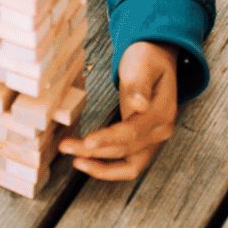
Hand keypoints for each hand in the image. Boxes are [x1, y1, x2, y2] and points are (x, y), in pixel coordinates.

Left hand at [59, 41, 177, 180]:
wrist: (155, 60)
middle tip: (65, 146)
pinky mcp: (143, 144)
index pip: (133, 131)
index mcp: (162, 112)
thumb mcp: (142, 64)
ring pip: (127, 165)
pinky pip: (127, 165)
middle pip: (126, 150)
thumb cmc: (147, 59)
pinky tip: (86, 161)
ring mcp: (154, 140)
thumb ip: (140, 85)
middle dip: (94, 151)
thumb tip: (139, 104)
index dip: (109, 138)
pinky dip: (108, 167)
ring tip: (73, 158)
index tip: (87, 142)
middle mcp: (161, 131)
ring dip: (99, 165)